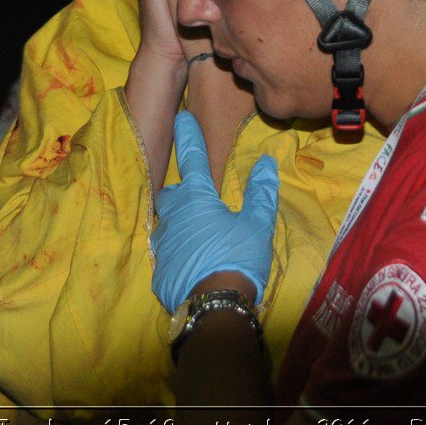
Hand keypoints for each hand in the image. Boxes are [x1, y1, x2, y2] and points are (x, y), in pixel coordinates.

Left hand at [151, 111, 279, 311]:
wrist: (215, 305)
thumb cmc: (238, 258)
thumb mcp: (257, 224)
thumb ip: (261, 193)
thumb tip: (267, 163)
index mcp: (196, 199)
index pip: (191, 158)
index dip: (187, 136)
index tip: (181, 118)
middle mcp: (173, 216)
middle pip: (169, 195)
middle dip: (178, 192)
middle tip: (195, 199)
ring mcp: (162, 244)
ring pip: (166, 225)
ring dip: (179, 225)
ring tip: (198, 237)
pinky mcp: (158, 271)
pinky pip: (167, 254)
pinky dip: (178, 254)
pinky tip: (192, 264)